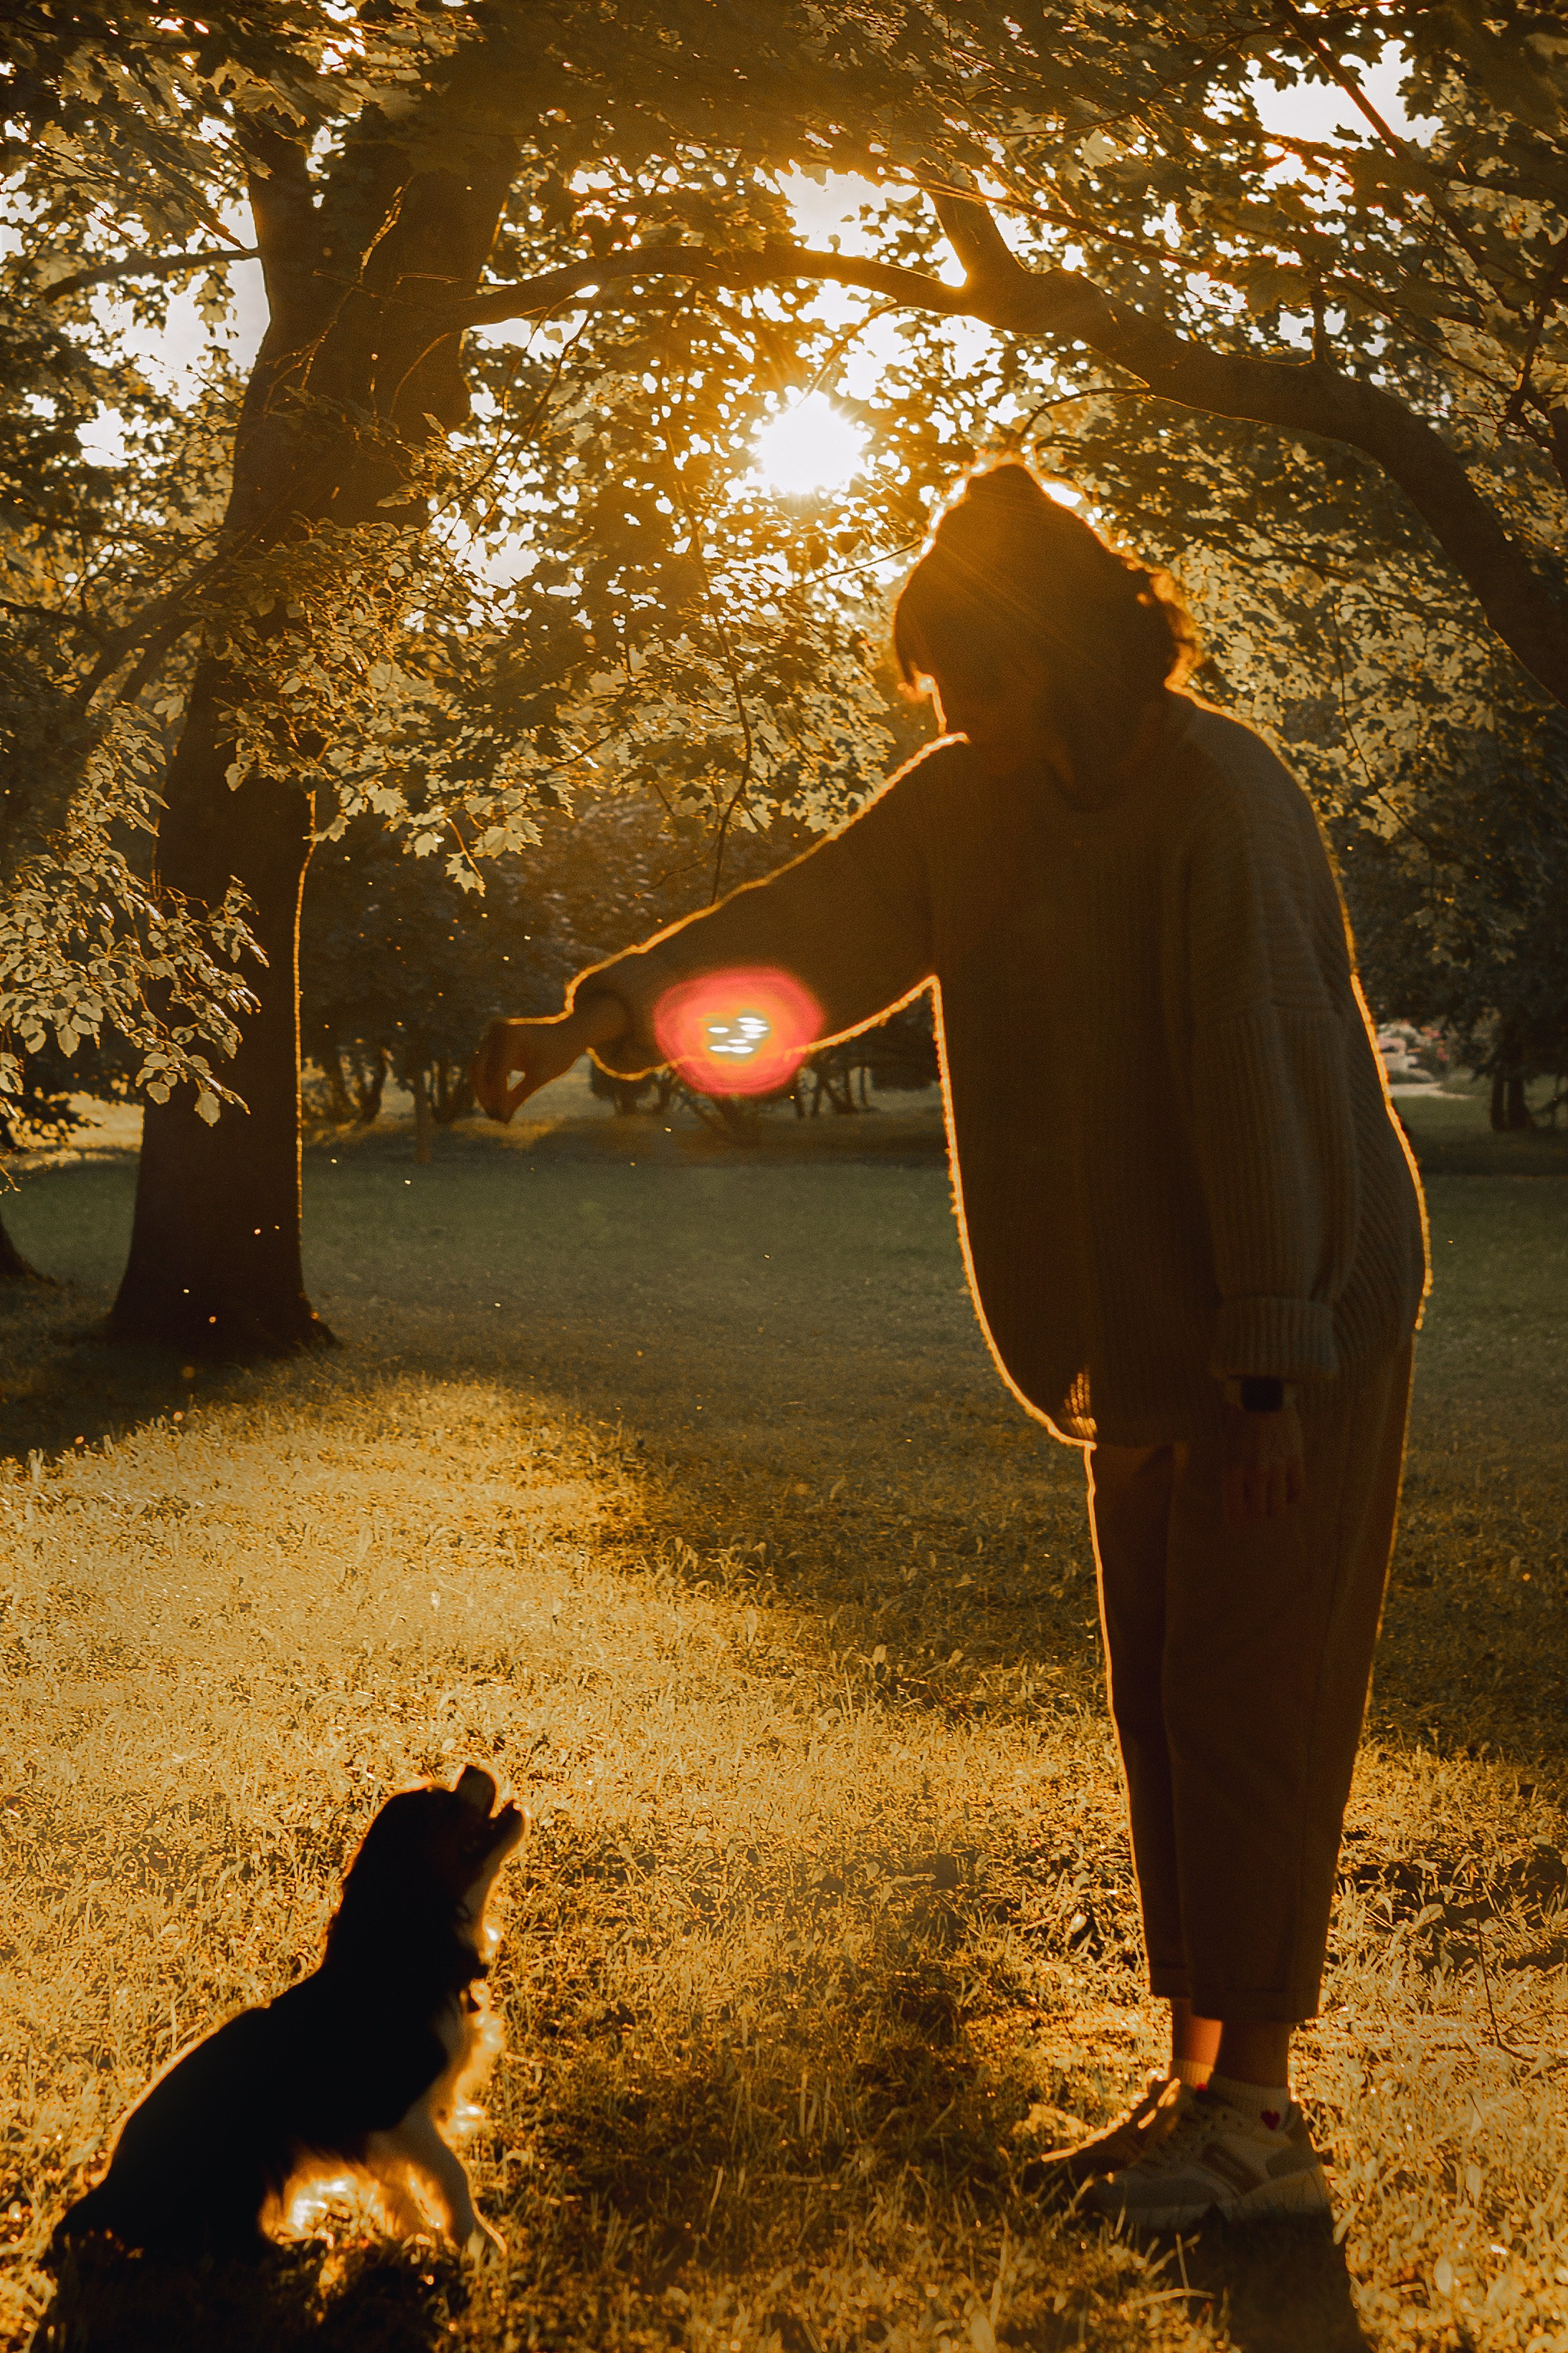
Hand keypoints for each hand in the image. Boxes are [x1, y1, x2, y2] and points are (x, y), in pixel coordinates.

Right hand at [469, 996, 627, 1122]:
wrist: (567, 1034)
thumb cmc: (558, 1054)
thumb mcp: (540, 1076)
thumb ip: (519, 1096)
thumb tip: (502, 1118)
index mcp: (510, 1035)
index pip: (497, 1073)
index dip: (499, 1098)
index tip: (503, 1119)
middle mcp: (496, 1030)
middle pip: (479, 1069)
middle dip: (485, 1095)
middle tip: (494, 1117)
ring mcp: (492, 1034)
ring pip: (477, 1068)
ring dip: (484, 1091)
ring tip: (495, 1114)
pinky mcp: (493, 1041)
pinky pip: (484, 1065)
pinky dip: (489, 1083)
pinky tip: (498, 1102)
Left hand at [1220, 1400, 1305, 1525]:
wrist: (1261, 1394)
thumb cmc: (1240, 1422)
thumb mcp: (1228, 1449)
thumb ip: (1235, 1475)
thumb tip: (1242, 1500)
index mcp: (1232, 1471)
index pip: (1235, 1514)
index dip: (1238, 1519)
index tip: (1240, 1515)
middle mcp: (1254, 1474)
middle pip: (1258, 1514)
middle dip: (1256, 1515)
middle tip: (1256, 1507)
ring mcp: (1277, 1468)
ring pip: (1279, 1508)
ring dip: (1274, 1508)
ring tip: (1272, 1499)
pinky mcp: (1295, 1460)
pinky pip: (1298, 1491)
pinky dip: (1292, 1496)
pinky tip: (1287, 1490)